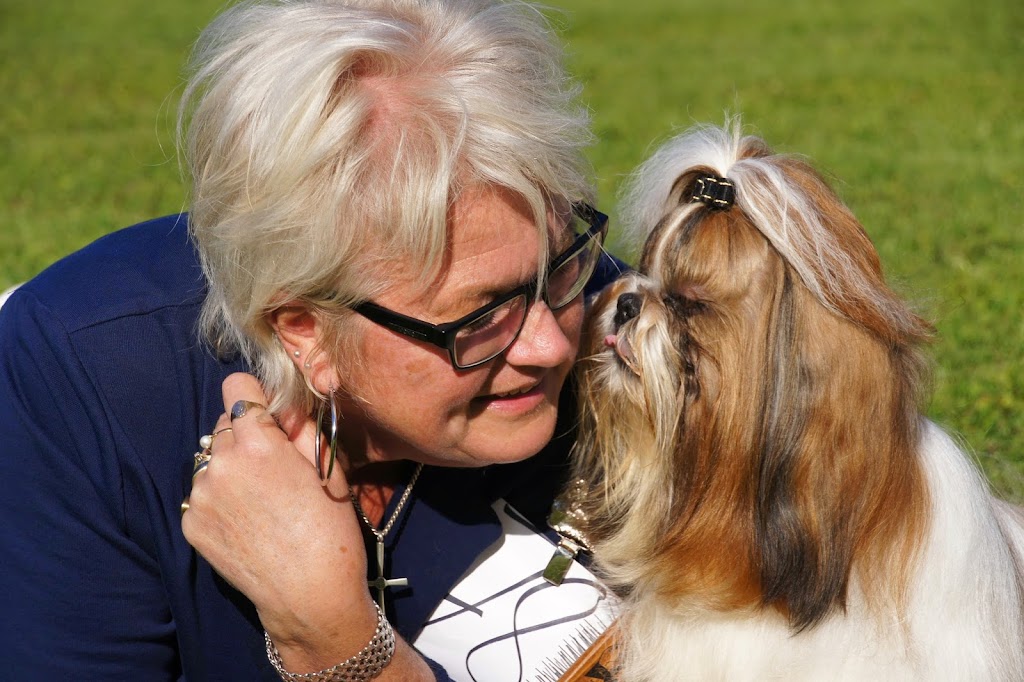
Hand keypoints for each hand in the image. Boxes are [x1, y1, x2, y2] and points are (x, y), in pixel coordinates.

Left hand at [182, 372, 378, 662]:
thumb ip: (301, 426)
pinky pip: (202, 494)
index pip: (237, 387)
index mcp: (257, 441)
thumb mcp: (329, 467)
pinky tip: (246, 522)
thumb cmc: (330, 529)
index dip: (257, 400)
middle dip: (245, 436)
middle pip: (223, 425)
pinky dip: (220, 499)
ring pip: (210, 460)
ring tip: (259, 500)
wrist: (309, 595)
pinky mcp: (190, 523)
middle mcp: (220, 462)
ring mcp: (200, 495)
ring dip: (230, 468)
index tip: (271, 419)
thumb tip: (283, 405)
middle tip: (273, 467)